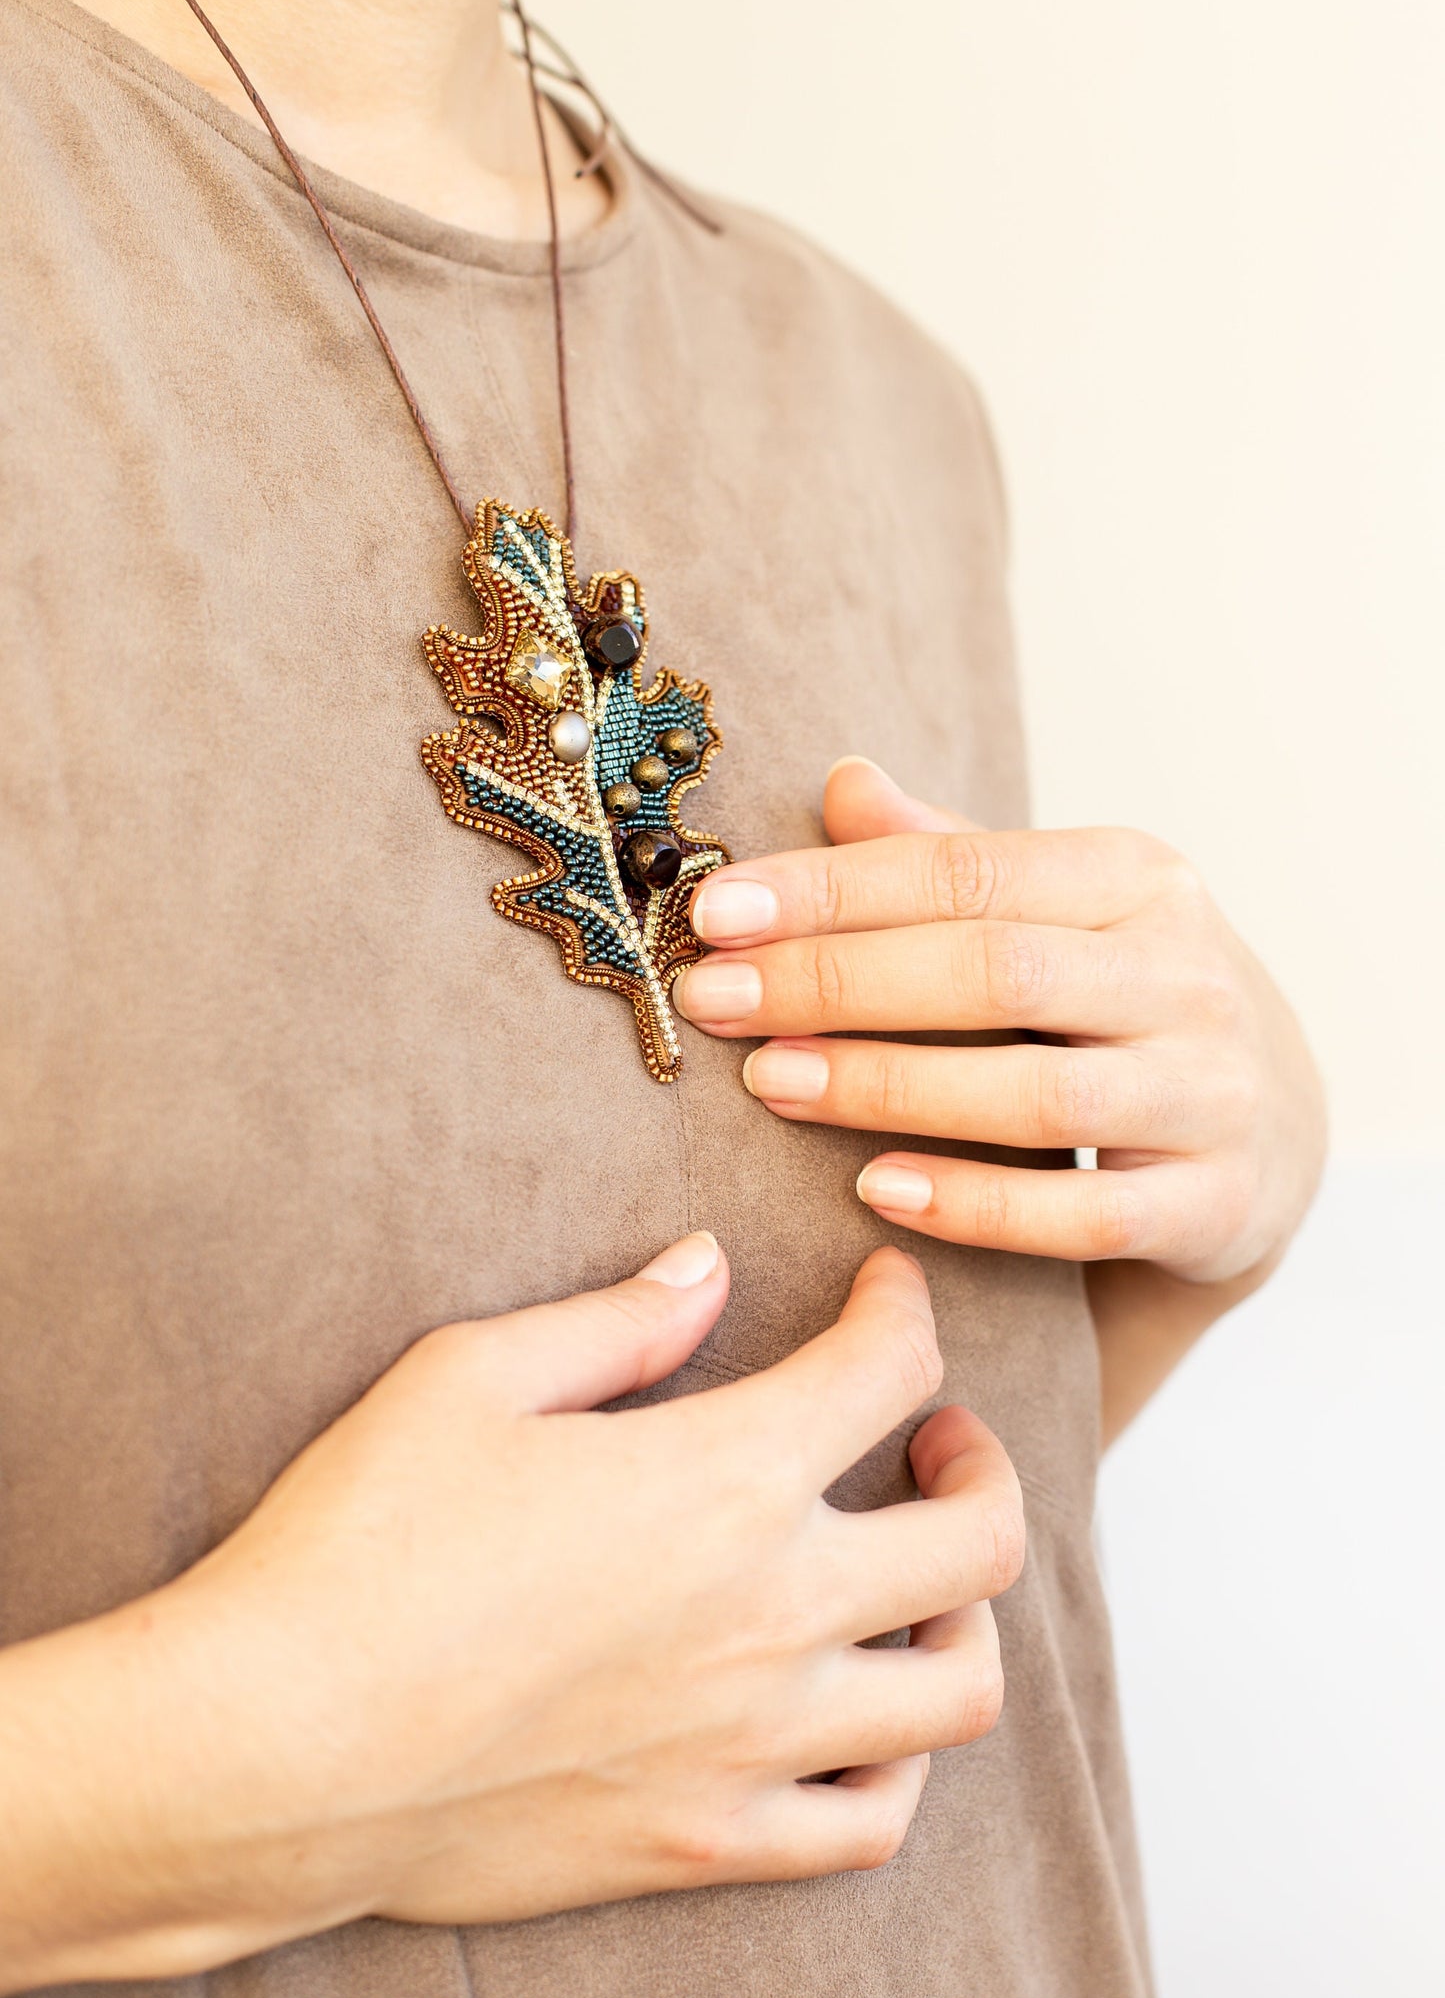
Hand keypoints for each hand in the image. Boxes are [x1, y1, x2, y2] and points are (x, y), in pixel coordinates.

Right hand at [0, 1237, 1022, 1994]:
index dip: (903, 1310)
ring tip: (920, 1581)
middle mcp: (776, 1610)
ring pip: (962, 1687)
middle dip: (981, 1459)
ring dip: (969, 1616)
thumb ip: (619, 1321)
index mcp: (727, 1476)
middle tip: (933, 1435)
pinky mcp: (709, 1840)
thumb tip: (707, 1267)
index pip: (889, 1370)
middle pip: (983, 1537)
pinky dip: (901, 1761)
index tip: (881, 1293)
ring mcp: (755, 1740)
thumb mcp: (471, 1377)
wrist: (275, 1744)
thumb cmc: (359, 1542)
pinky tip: (858, 1713)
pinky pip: (873, 1820)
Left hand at [678, 758, 1325, 1288]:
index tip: (716, 914)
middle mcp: (1186, 974)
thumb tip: (844, 783)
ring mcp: (1209, 1093)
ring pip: (1038, 1095)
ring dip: (889, 1089)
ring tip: (770, 1082)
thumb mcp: (1057, 911)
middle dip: (839, 983)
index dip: (834, 891)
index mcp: (1136, 879)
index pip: (967, 872)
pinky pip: (1084, 1214)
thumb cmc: (1121, 1001)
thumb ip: (950, 860)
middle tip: (715, 1000)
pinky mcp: (1211, 1203)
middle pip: (996, 971)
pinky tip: (876, 1191)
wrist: (1273, 1131)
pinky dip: (976, 1205)